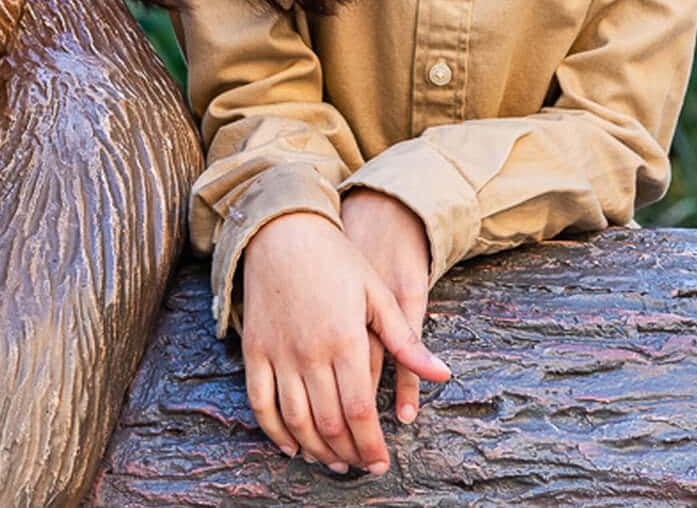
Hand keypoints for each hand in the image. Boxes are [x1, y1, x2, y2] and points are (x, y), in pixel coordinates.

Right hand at [237, 211, 450, 475]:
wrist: (282, 230)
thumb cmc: (338, 261)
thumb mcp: (379, 295)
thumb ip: (407, 342)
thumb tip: (442, 375)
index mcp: (346, 340)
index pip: (360, 410)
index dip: (371, 444)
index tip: (381, 462)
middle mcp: (310, 352)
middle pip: (329, 422)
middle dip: (348, 453)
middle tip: (361, 466)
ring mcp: (278, 353)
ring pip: (295, 420)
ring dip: (315, 449)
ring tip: (333, 462)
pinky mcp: (254, 350)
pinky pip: (260, 402)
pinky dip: (274, 431)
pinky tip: (292, 446)